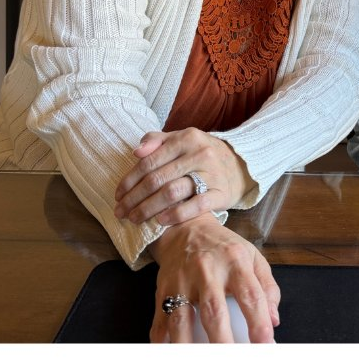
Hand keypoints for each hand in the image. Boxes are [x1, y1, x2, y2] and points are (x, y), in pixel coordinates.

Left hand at [114, 128, 250, 227]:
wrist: (241, 165)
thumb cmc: (202, 153)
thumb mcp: (182, 139)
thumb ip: (157, 140)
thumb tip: (136, 152)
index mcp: (186, 138)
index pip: (149, 161)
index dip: (129, 180)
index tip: (118, 195)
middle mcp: (199, 154)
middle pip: (157, 179)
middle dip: (134, 198)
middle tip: (121, 212)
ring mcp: (211, 174)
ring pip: (172, 192)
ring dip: (149, 208)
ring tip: (136, 219)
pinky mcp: (221, 193)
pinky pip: (196, 206)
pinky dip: (176, 214)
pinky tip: (161, 221)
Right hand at [147, 214, 280, 342]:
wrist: (186, 227)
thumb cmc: (224, 248)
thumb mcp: (253, 257)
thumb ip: (267, 288)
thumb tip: (273, 321)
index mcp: (236, 262)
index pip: (251, 295)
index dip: (258, 322)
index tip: (265, 345)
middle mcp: (207, 270)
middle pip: (214, 311)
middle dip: (222, 341)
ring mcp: (182, 280)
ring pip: (181, 317)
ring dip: (187, 345)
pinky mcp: (163, 288)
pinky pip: (159, 317)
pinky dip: (160, 338)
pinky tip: (166, 352)